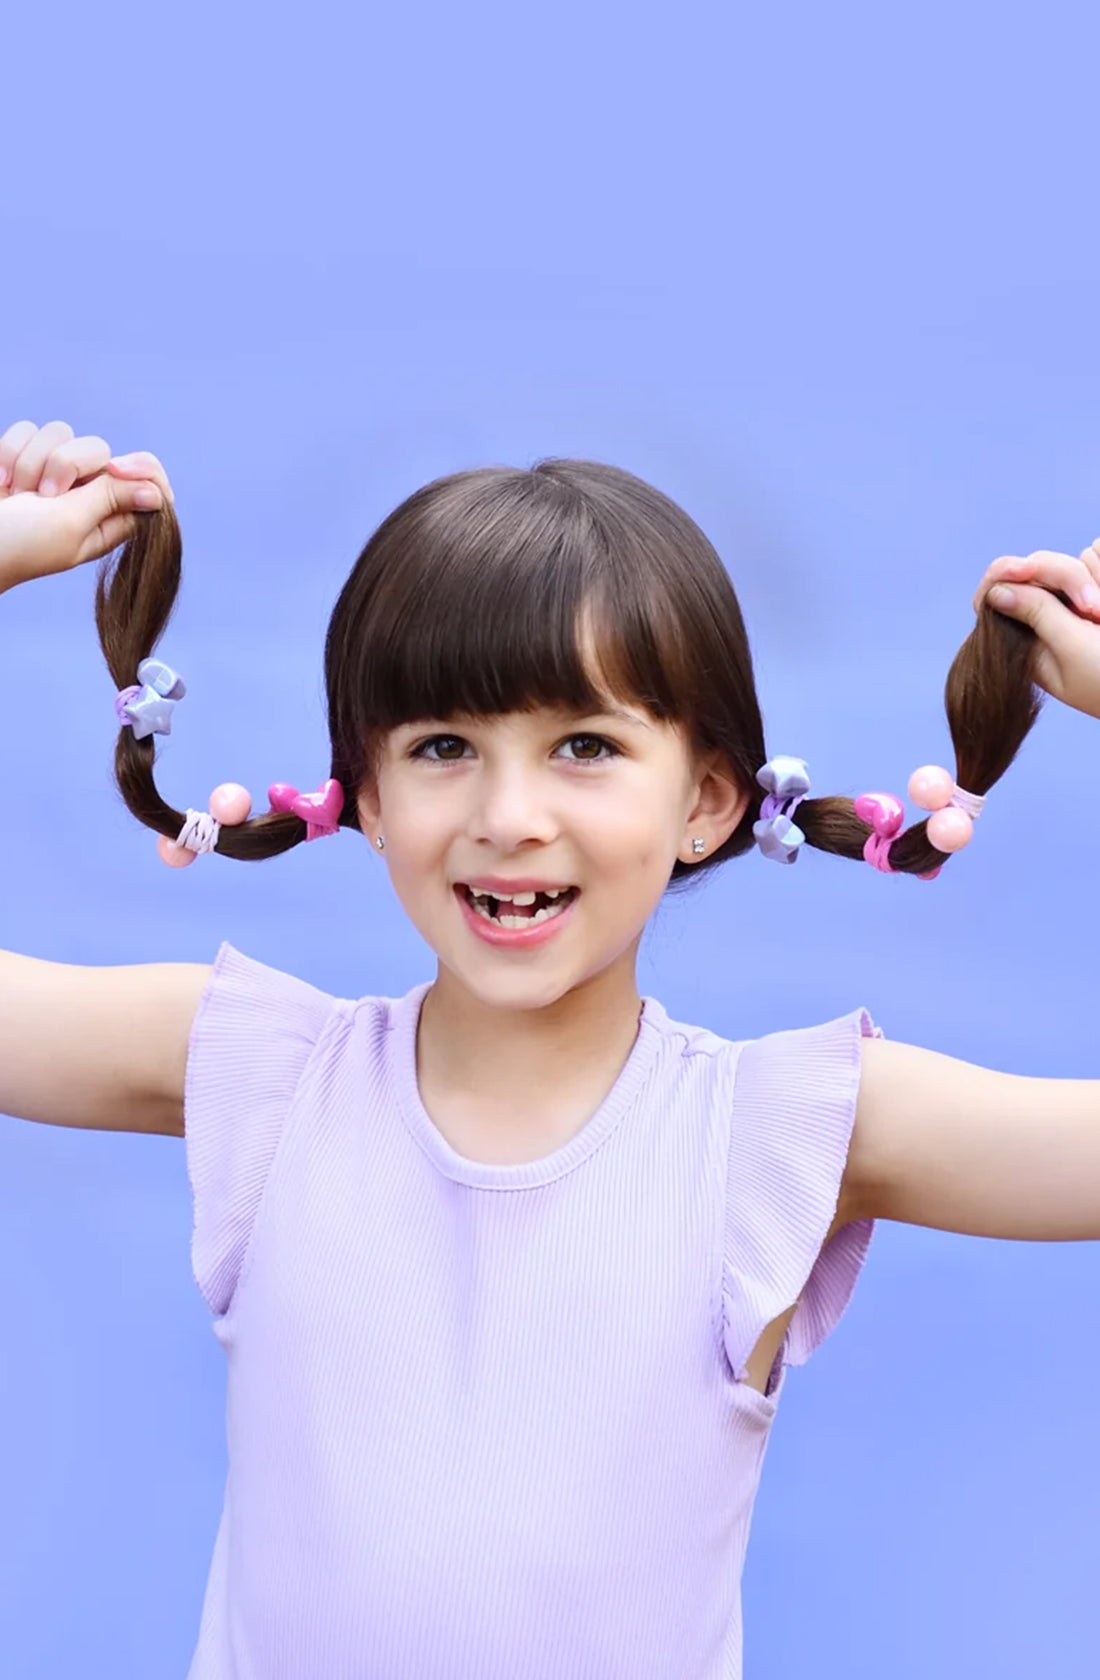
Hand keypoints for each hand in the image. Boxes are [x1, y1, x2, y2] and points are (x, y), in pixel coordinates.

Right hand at [0, 419, 173, 593]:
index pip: (147, 484)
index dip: (140, 469)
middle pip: (100, 450)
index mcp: (107, 519)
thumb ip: (110, 499)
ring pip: (59, 434)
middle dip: (66, 465)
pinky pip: (27, 430)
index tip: (116, 469)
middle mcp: (84, 495)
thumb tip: (157, 493)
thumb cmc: (19, 542)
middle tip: (44, 496)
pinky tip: (1, 483)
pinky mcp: (21, 457)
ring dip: (31, 462)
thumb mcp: (70, 523)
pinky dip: (9, 453)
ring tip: (17, 495)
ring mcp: (51, 474)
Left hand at [971, 543, 1099, 720]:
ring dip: (1097, 577)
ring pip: (1078, 559)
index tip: (1025, 569)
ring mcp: (1080, 601)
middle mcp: (1050, 615)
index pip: (997, 593)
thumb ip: (1039, 615)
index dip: (1005, 573)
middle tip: (1097, 610)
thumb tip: (996, 591)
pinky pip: (1099, 554)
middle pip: (1039, 567)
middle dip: (1069, 579)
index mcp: (1028, 639)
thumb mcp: (1073, 648)